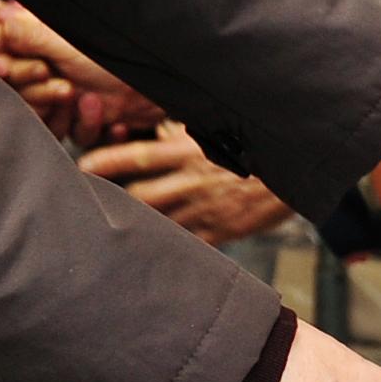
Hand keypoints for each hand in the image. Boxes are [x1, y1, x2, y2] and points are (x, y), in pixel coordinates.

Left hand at [81, 121, 290, 244]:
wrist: (299, 168)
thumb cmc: (255, 144)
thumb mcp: (218, 127)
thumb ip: (185, 131)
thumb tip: (154, 124)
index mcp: (190, 152)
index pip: (138, 156)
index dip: (106, 161)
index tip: (81, 166)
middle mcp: (193, 182)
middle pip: (140, 197)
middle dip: (112, 204)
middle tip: (84, 208)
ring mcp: (206, 211)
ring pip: (159, 224)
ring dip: (134, 229)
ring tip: (107, 236)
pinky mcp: (221, 232)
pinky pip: (188, 246)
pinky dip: (168, 250)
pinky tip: (150, 256)